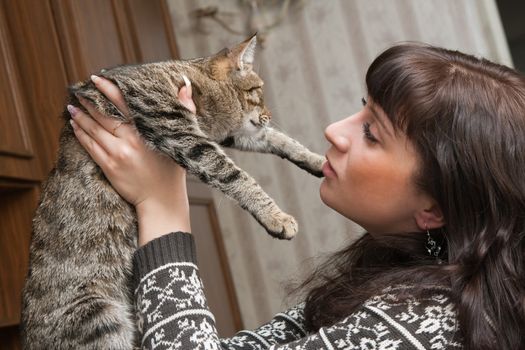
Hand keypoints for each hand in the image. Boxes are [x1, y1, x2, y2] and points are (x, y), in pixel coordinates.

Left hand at [69, 74, 195, 244]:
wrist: (162, 201)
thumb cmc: (173, 171)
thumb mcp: (182, 138)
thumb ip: (184, 110)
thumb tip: (184, 86)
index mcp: (147, 131)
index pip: (124, 104)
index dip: (109, 90)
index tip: (97, 79)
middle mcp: (130, 141)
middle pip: (104, 116)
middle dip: (90, 102)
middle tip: (79, 90)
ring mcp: (117, 154)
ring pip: (93, 130)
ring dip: (81, 116)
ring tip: (73, 105)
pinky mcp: (109, 167)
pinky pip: (90, 146)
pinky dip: (80, 134)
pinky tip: (75, 125)